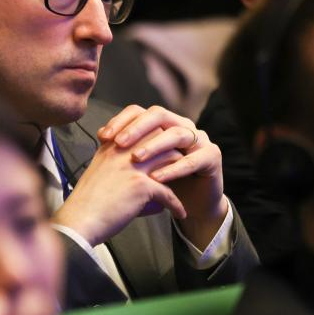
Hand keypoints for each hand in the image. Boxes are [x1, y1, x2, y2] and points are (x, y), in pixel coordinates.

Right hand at [53, 132, 186, 245]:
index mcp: (112, 145)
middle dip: (176, 153)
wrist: (79, 219)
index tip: (169, 153)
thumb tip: (138, 165)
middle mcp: (123, 151)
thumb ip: (117, 161)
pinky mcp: (141, 185)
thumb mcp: (99, 169)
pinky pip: (169, 193)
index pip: (146, 130)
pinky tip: (180, 213)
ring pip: (172, 160)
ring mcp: (133, 166)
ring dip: (182, 175)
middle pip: (162, 140)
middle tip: (185, 168)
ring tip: (186, 187)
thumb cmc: (87, 201)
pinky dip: (177, 205)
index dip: (161, 140)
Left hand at [100, 105, 227, 249]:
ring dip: (155, 145)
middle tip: (119, 143)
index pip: (139, 111)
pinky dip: (174, 168)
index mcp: (163, 122)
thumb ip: (125, 148)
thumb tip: (101, 134)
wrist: (191, 203)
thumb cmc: (161, 179)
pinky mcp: (212, 157)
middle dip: (137, 128)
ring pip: (178, 134)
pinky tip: (156, 177)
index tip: (103, 136)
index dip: (120, 120)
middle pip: (159, 114)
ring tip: (136, 158)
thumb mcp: (140, 163)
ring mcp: (200, 139)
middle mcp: (182, 125)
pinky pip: (193, 159)